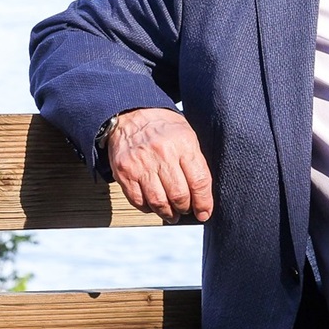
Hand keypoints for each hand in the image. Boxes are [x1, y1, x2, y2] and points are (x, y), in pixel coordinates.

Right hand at [104, 108, 213, 223]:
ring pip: (159, 202)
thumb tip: (203, 195)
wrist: (130, 115)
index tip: (204, 212)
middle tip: (186, 210)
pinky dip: (148, 208)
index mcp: (183, 143)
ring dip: (168, 213)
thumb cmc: (162, 128)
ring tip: (172, 213)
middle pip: (179, 195)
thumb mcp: (186, 135)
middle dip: (185, 209)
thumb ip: (195, 162)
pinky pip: (138, 201)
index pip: (199, 182)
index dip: (203, 203)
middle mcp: (162, 153)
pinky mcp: (124, 172)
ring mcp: (141, 164)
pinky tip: (153, 204)